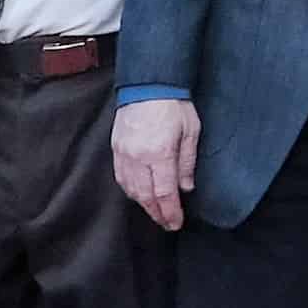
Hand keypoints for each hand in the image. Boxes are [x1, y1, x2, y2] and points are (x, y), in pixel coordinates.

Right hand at [114, 98, 201, 232]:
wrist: (148, 83)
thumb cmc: (173, 104)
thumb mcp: (191, 131)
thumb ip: (187, 162)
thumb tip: (185, 187)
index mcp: (159, 153)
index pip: (164, 193)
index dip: (170, 212)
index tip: (176, 223)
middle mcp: (138, 157)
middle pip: (145, 196)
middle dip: (157, 214)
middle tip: (168, 224)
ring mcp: (124, 153)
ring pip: (131, 189)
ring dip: (144, 204)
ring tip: (156, 213)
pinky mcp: (116, 148)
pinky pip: (121, 177)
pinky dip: (130, 190)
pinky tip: (139, 195)